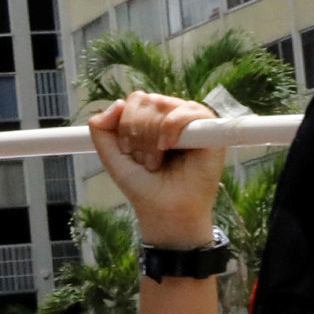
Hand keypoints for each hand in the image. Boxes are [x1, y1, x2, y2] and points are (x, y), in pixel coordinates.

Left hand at [85, 90, 230, 247]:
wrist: (166, 212)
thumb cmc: (144, 187)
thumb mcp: (113, 158)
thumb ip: (102, 131)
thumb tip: (115, 103)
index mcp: (151, 120)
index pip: (135, 101)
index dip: (125, 124)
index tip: (127, 152)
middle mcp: (172, 116)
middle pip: (147, 101)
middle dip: (138, 134)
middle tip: (145, 162)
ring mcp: (191, 121)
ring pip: (162, 105)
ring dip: (152, 137)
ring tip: (156, 163)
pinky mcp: (211, 129)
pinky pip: (189, 111)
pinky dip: (171, 127)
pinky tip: (168, 146)